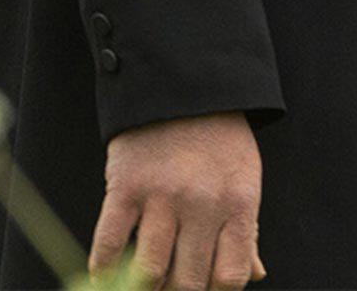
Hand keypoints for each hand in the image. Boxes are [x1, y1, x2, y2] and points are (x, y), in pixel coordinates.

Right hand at [88, 111, 265, 287]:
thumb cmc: (220, 141)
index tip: (203, 289)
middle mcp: (203, 204)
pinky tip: (103, 276)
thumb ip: (246, 232)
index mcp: (239, 204)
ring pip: (149, 272)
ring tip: (144, 285)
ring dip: (144, 288)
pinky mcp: (126, 187)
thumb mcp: (244, 180)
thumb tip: (254, 277)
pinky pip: (109, 244)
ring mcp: (163, 196)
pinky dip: (103, 269)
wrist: (185, 85)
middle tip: (170, 287)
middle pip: (188, 282)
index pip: (230, 277)